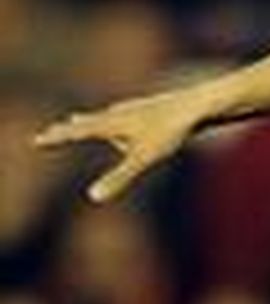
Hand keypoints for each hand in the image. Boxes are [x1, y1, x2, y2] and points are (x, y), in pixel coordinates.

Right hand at [33, 85, 209, 201]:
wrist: (198, 105)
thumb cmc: (170, 131)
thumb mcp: (143, 160)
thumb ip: (118, 178)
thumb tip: (93, 198)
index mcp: (111, 122)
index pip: (77, 133)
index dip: (57, 138)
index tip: (37, 141)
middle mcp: (117, 113)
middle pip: (87, 124)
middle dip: (68, 129)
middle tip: (51, 131)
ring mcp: (133, 109)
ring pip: (108, 122)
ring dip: (91, 124)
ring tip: (74, 121)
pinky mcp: (147, 110)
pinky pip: (124, 118)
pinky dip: (113, 120)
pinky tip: (117, 114)